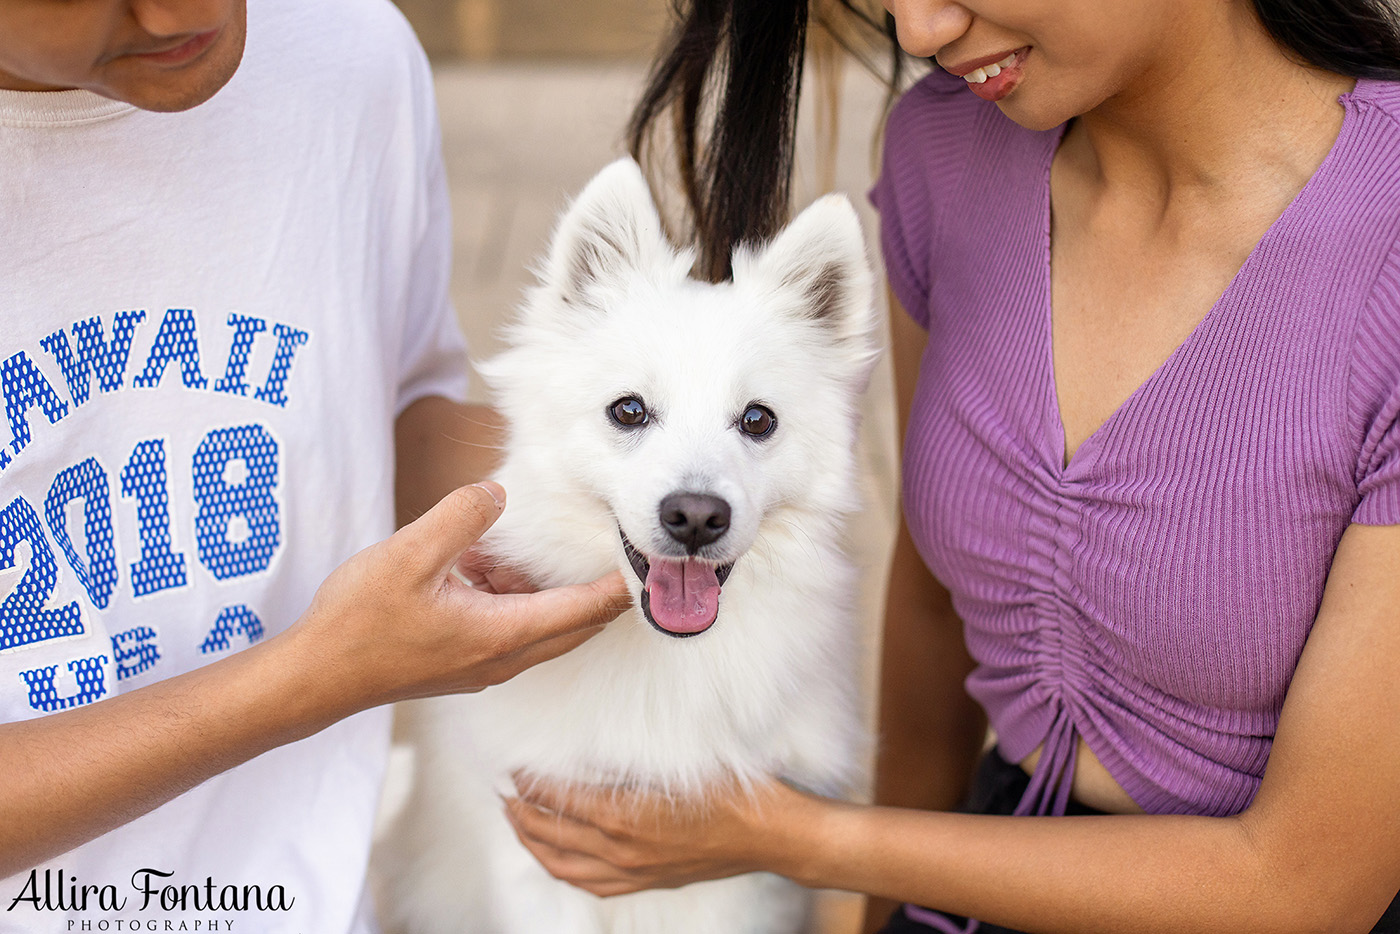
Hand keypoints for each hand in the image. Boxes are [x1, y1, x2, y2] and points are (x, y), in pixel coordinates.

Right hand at [295, 482, 631, 707]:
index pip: (584, 610)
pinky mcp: (462, 661)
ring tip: (540, 547)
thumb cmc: (358, 625)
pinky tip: (483, 565)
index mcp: (503, 634)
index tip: (652, 564)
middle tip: (621, 551)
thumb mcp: (409, 555)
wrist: (313, 678)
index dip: (620, 586)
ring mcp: (482, 663)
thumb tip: (496, 492)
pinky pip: (507, 626)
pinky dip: (512, 597)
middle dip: (598, 590)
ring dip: (544, 589)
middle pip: (573, 623)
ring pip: (539, 624)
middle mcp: (502, 657)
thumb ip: (459, 518)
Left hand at [503, 772, 813, 896]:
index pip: (557, 799)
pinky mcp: (646, 880)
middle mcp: (620, 849)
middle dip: (520, 813)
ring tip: (517, 822)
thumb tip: (587, 748)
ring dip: (533, 843)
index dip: (530, 783)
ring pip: (563, 864)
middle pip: (550, 834)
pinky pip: (590, 884)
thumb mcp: (674, 762)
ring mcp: (632, 871)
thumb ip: (628, 760)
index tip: (514, 767)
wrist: (769, 834)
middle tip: (504, 792)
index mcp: (623, 815)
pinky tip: (557, 858)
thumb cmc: (729, 789)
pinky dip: (563, 869)